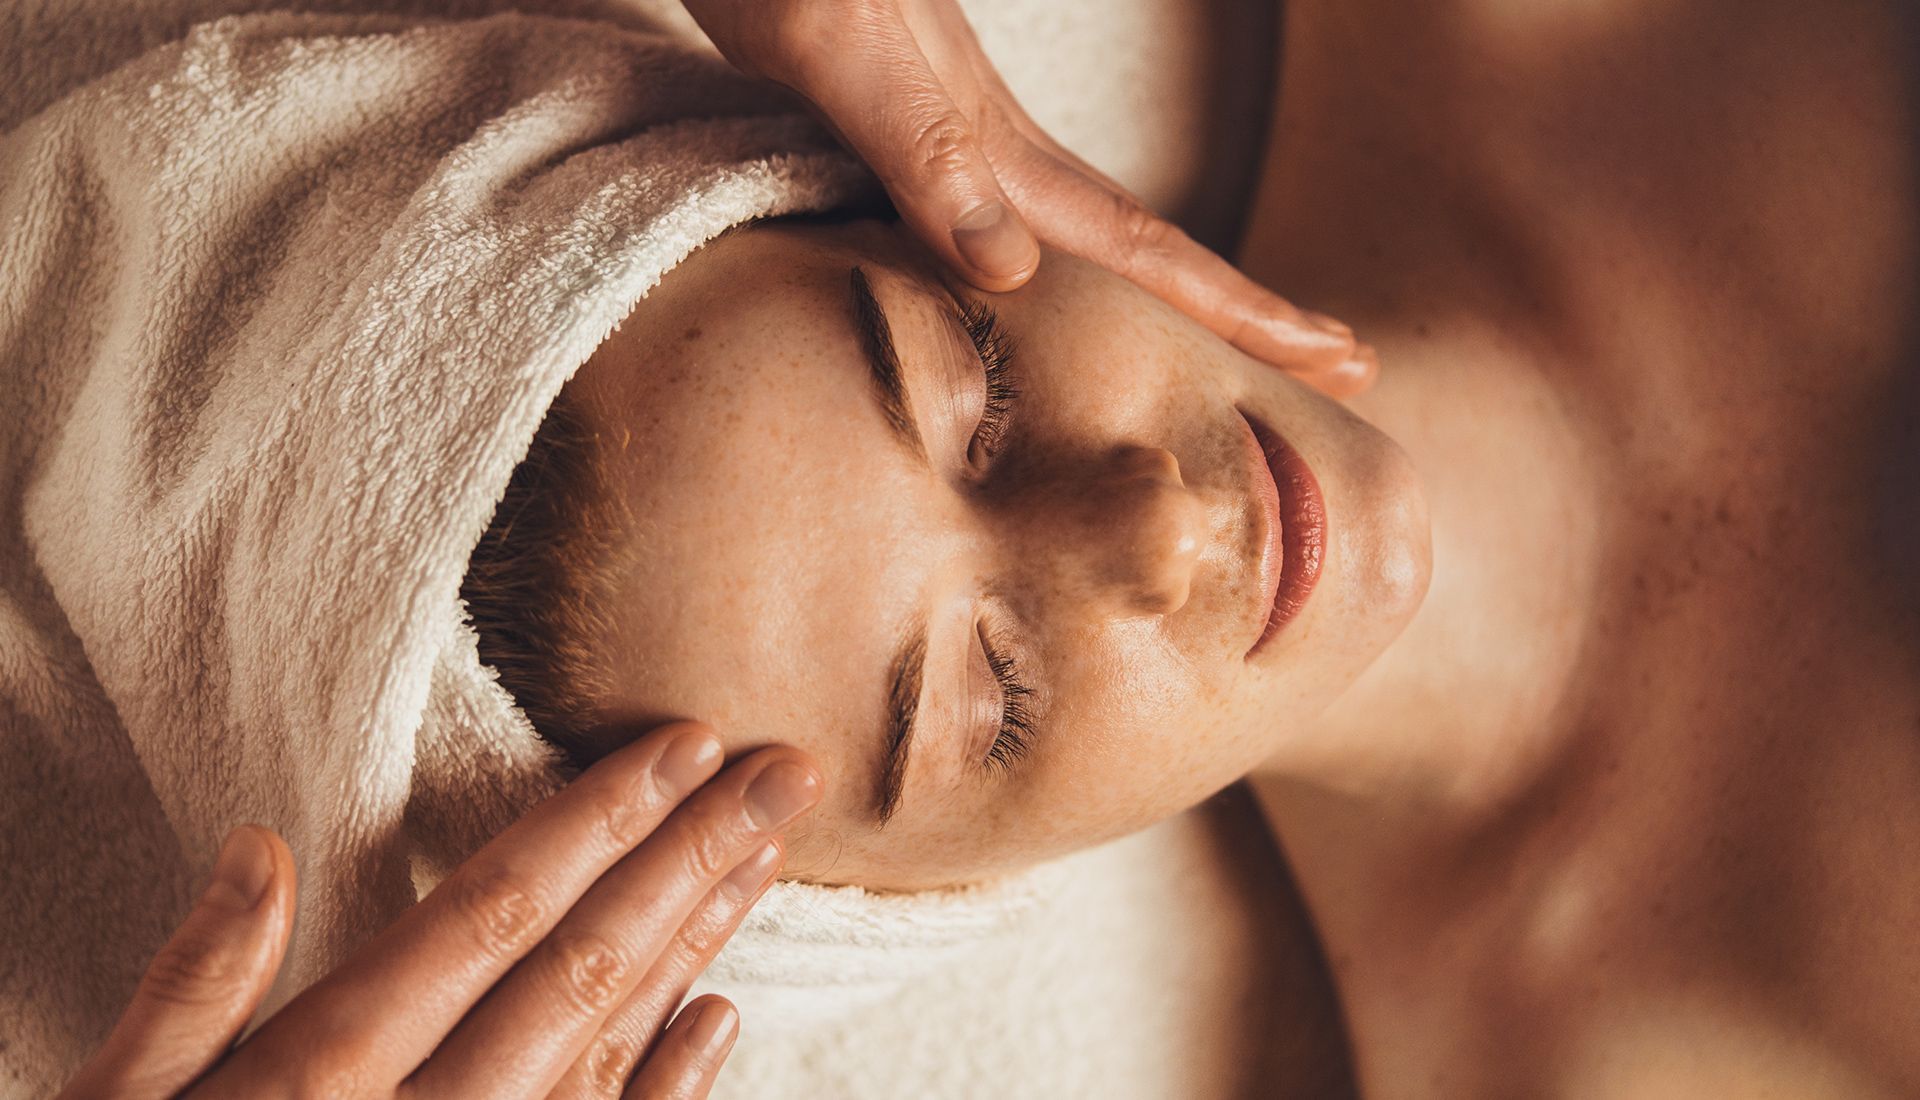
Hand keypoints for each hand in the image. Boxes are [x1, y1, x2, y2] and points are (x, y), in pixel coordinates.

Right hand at [59, 723, 822, 1098]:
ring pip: (613, 1046)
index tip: (680, 746)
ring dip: (699, 946)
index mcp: (330, 1073)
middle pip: (584, 967)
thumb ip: (191, 990)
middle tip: (778, 774)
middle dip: (688, 861)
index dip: (596, 823)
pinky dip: (672, 1087)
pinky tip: (722, 1017)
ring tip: (765, 856)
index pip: (492, 916)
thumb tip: (262, 850)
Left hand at [682, 0, 1376, 395]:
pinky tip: (1063, 282)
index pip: (1146, 246)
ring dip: (1177, 292)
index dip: (1242, 310)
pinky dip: (1081, 271)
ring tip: (1240, 334)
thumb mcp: (841, 50)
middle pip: (1151, 246)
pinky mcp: (916, 136)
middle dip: (1250, 312)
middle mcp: (1000, 150)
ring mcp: (966, 141)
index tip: (1339, 357)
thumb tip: (1012, 269)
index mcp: (999, 148)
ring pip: (1098, 236)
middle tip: (1346, 363)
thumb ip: (923, 148)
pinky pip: (1029, 225)